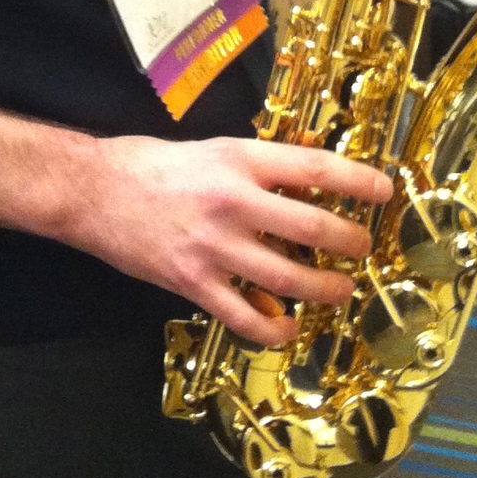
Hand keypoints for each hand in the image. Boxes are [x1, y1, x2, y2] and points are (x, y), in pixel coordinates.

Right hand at [71, 134, 392, 346]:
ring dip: (325, 289)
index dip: (358, 181)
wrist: (91, 192)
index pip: (315, 169)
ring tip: (340, 290)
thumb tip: (307, 178)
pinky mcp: (193, 283)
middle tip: (362, 248)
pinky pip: (246, 317)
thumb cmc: (151, 164)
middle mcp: (233, 202)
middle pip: (313, 228)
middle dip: (350, 242)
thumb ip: (257, 166)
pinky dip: (274, 329)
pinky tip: (288, 328)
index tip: (384, 191)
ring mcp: (214, 247)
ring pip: (289, 278)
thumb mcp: (212, 148)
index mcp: (240, 160)